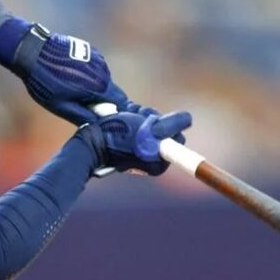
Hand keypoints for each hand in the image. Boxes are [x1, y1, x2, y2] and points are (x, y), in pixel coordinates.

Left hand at [13, 25, 134, 124]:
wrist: (32, 51)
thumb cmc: (45, 82)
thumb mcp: (61, 106)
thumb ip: (83, 116)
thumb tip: (99, 125)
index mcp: (99, 86)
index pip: (121, 102)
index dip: (115, 111)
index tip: (104, 116)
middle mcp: (103, 71)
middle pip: (112, 91)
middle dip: (103, 99)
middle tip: (83, 105)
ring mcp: (97, 58)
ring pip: (104, 79)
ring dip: (95, 86)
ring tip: (73, 88)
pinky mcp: (90, 50)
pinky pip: (96, 68)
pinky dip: (90, 74)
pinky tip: (72, 74)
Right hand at [76, 110, 191, 175]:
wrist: (90, 141)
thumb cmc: (118, 135)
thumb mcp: (148, 129)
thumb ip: (171, 125)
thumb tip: (189, 119)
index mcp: (159, 164)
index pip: (176, 137)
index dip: (165, 126)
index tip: (150, 125)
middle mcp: (153, 159)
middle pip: (165, 129)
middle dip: (152, 119)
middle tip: (136, 119)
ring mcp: (142, 150)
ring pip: (152, 123)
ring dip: (141, 115)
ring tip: (127, 117)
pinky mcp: (132, 141)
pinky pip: (140, 124)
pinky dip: (134, 116)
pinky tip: (124, 116)